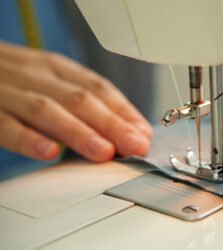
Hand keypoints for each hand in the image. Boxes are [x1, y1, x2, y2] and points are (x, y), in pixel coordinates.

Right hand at [0, 41, 151, 161]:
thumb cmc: (17, 81)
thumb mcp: (51, 81)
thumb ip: (82, 102)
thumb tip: (125, 129)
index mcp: (57, 69)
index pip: (98, 88)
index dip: (124, 111)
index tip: (144, 134)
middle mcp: (36, 76)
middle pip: (80, 99)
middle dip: (112, 124)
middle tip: (135, 146)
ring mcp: (9, 92)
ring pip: (48, 110)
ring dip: (79, 132)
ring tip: (104, 152)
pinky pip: (5, 125)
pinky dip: (28, 139)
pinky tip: (49, 152)